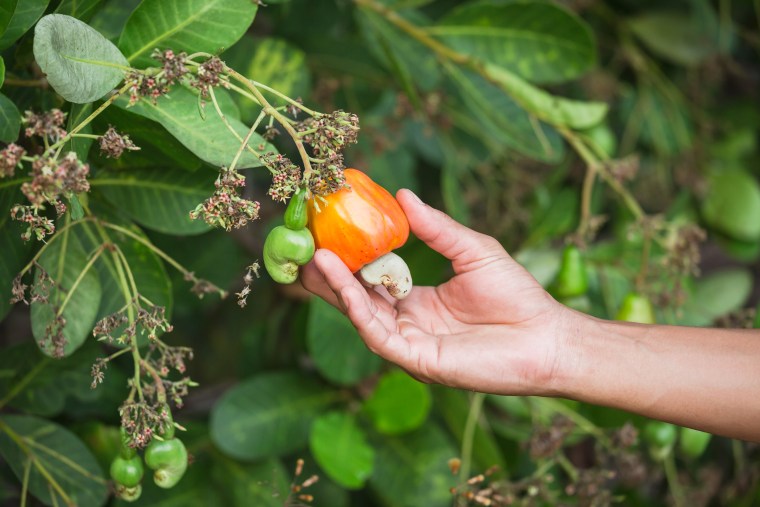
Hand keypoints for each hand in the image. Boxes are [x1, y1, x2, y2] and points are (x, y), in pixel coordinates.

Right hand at [302, 189, 571, 395]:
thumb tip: (403, 195)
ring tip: (316, 257)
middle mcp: (407, 323)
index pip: (370, 279)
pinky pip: (378, 335)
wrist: (546, 337)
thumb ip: (436, 227)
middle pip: (356, 299)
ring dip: (335, 288)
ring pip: (360, 316)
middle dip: (328, 275)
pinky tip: (344, 281)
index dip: (346, 258)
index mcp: (416, 301)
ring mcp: (410, 344)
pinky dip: (358, 308)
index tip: (326, 231)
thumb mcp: (471, 250)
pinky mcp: (417, 361)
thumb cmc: (515, 295)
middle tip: (303, 246)